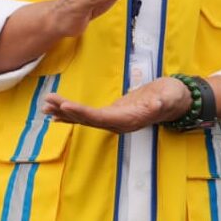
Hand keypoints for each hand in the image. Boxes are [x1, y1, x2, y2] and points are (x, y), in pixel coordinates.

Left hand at [41, 76, 191, 133]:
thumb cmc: (172, 96)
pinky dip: (70, 115)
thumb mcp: (170, 96)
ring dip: (64, 113)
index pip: (100, 117)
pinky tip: (54, 115)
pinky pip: (87, 117)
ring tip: (45, 106)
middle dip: (67, 111)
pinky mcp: (110, 115)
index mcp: (128, 119)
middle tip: (48, 101)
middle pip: (87, 119)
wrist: (175, 101)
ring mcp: (113, 121)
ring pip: (84, 119)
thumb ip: (163, 101)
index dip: (82, 112)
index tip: (65, 106)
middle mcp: (118, 124)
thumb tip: (155, 104)